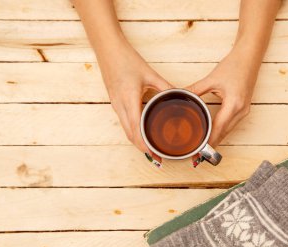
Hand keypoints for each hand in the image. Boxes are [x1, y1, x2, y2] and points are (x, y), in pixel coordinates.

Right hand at [97, 40, 171, 166]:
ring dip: (137, 141)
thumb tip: (180, 95)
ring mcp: (115, 105)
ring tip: (150, 148)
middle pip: (130, 135)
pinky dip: (133, 131)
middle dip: (142, 148)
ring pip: (126, 130)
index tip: (155, 155)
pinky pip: (124, 122)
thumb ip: (165, 87)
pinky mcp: (115, 102)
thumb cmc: (126, 60)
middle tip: (156, 157)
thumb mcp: (149, 74)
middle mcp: (120, 106)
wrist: (107, 49)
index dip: (145, 145)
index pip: (136, 130)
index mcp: (129, 100)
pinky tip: (141, 133)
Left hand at [187, 47, 259, 159]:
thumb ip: (195, 90)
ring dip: (216, 138)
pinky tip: (212, 134)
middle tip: (196, 154)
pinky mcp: (244, 108)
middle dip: (210, 144)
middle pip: (224, 133)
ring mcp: (244, 110)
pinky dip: (221, 130)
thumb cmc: (234, 65)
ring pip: (228, 130)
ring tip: (202, 147)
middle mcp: (241, 110)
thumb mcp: (211, 79)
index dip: (208, 141)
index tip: (198, 151)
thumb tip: (179, 95)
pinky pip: (231, 124)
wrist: (250, 56)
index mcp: (234, 104)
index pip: (218, 129)